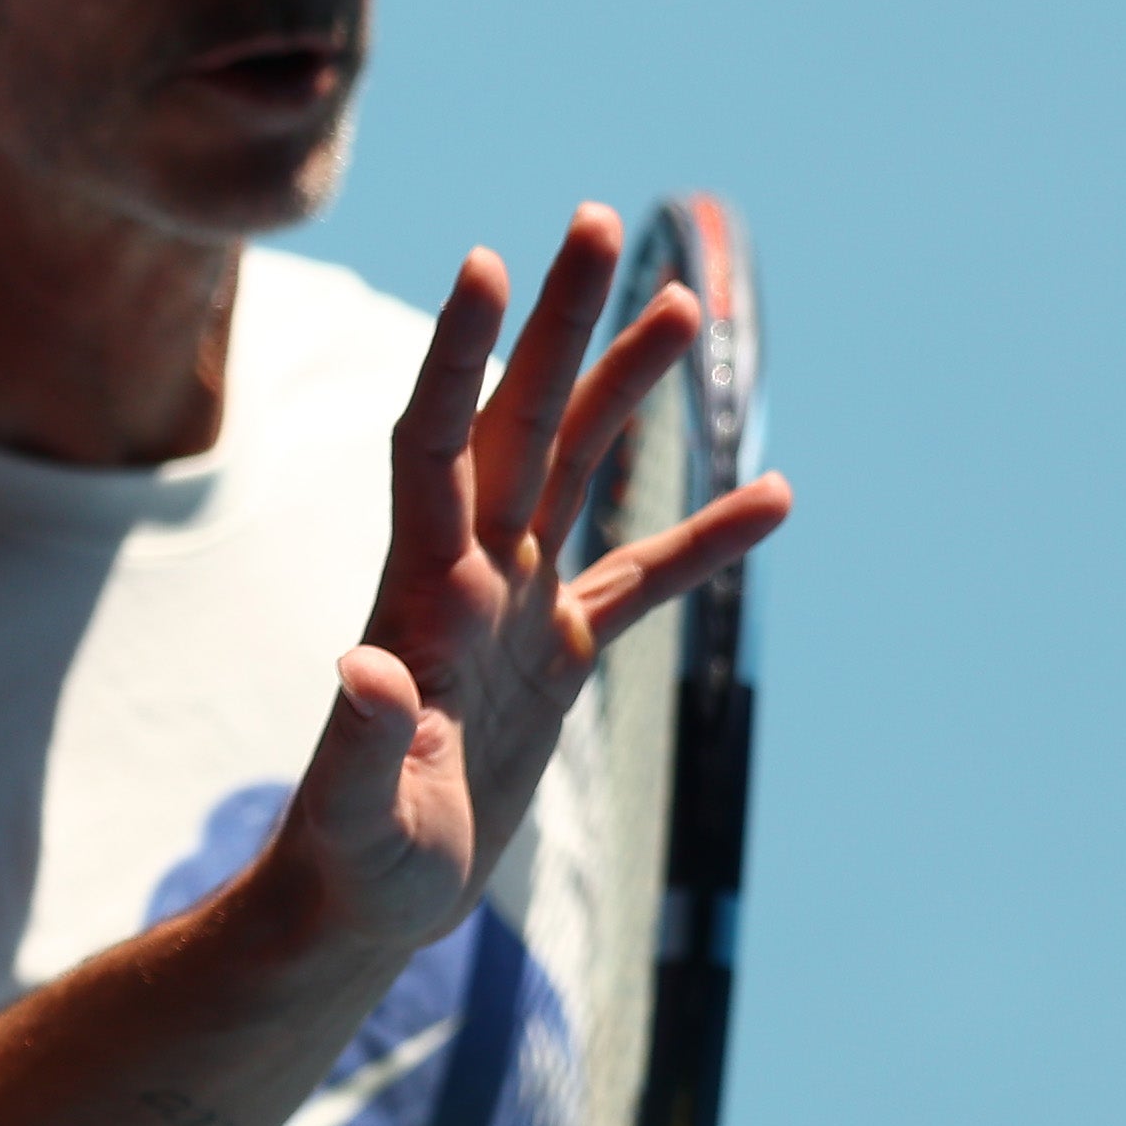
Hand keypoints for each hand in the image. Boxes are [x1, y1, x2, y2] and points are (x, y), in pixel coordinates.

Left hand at [274, 206, 792, 956]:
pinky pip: (638, 579)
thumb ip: (365, 741)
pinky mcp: (552, 657)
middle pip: (515, 422)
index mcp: (422, 596)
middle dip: (555, 324)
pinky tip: (773, 497)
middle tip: (592, 222)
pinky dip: (700, 541)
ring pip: (576, 471)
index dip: (458, 357)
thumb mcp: (359, 813)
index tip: (483, 263)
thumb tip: (363, 668)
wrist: (364, 903)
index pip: (436, 445)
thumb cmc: (352, 865)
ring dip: (624, 390)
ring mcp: (513, 610)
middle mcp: (466, 578)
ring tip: (687, 304)